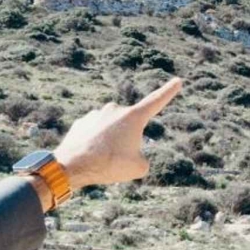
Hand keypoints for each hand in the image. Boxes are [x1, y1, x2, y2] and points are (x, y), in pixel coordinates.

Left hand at [54, 78, 182, 190]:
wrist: (72, 165)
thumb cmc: (109, 165)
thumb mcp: (138, 168)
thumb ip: (142, 159)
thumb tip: (133, 154)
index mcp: (133, 117)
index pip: (156, 101)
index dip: (168, 92)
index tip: (177, 81)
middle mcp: (115, 109)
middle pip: (129, 127)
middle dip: (127, 141)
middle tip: (118, 158)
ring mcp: (96, 114)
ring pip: (111, 132)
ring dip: (110, 144)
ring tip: (102, 159)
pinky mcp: (82, 123)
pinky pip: (95, 134)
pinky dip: (95, 145)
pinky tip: (88, 156)